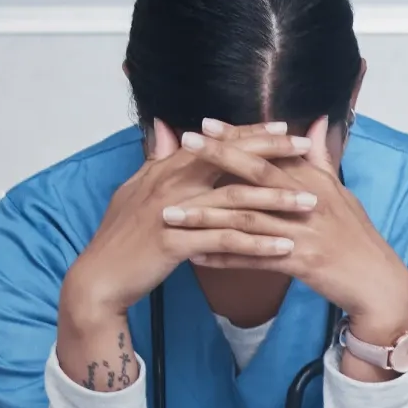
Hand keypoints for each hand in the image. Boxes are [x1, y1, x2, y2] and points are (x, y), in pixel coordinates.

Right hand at [59, 119, 314, 328]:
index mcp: (164, 169)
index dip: (250, 135)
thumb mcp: (136, 193)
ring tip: (310, 204)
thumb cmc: (121, 240)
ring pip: (234, 200)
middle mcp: (169, 183)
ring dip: (276, 201)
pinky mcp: (175, 243)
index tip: (284, 130)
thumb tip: (169, 134)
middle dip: (273, 156)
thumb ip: (158, 163)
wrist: (98, 278)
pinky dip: (257, 243)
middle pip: (230, 161)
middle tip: (308, 153)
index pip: (215, 144)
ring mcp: (172, 212)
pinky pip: (226, 240)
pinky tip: (285, 248)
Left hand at [162, 116, 407, 331]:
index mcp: (316, 180)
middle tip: (183, 145)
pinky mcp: (301, 263)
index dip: (237, 137)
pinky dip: (224, 257)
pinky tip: (195, 256)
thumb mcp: (340, 193)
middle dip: (218, 158)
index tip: (204, 124)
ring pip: (248, 219)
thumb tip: (315, 123)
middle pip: (257, 174)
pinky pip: (254, 259)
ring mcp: (304, 232)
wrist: (377, 281)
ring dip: (207, 215)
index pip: (270, 152)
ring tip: (172, 211)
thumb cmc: (356, 237)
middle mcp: (309, 200)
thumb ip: (322, 158)